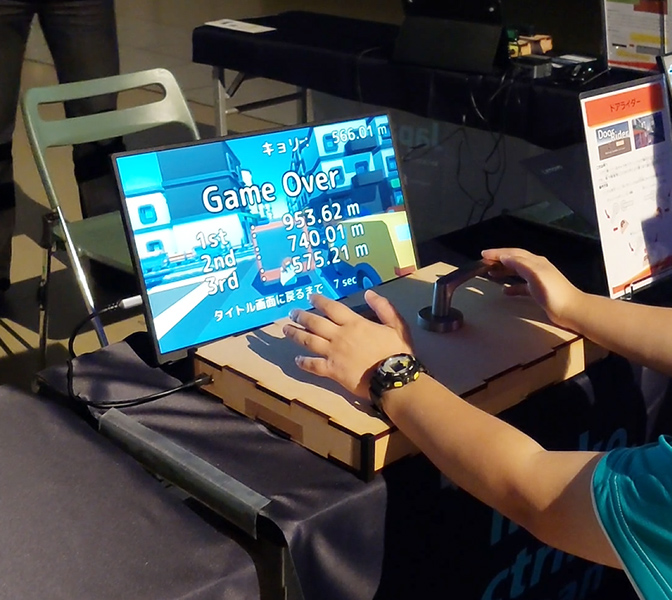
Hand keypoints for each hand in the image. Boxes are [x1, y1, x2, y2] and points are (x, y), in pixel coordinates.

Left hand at [282, 290, 412, 398]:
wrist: (394, 378)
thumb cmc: (397, 351)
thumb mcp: (397, 324)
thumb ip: (383, 307)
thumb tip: (369, 293)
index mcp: (354, 323)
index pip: (332, 308)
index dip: (319, 300)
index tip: (310, 296)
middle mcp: (339, 335)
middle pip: (315, 323)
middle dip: (301, 316)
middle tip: (292, 313)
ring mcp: (333, 353)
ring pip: (309, 341)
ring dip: (296, 334)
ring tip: (286, 330)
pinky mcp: (332, 371)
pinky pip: (313, 365)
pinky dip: (304, 362)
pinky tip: (297, 359)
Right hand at [481, 248, 583, 328]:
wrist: (572, 310)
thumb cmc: (553, 292)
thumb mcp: (535, 274)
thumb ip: (519, 264)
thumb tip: (504, 257)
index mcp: (535, 262)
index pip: (513, 253)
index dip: (497, 253)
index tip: (483, 254)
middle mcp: (536, 267)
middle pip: (514, 260)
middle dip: (499, 260)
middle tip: (484, 263)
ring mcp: (538, 280)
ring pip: (517, 271)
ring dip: (504, 271)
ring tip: (491, 274)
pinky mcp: (539, 292)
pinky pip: (521, 286)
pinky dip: (512, 287)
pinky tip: (505, 292)